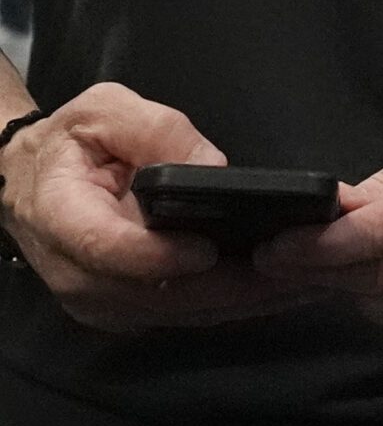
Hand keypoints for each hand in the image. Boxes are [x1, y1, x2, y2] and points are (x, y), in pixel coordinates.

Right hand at [0, 83, 314, 330]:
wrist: (31, 184)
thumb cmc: (72, 142)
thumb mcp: (106, 111)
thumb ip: (155, 130)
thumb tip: (212, 166)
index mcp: (61, 215)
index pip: (105, 247)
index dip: (158, 255)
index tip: (209, 248)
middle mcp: (76, 272)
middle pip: (156, 294)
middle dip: (230, 287)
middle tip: (300, 270)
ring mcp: (100, 300)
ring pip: (177, 313)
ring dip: (244, 303)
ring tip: (308, 281)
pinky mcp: (125, 311)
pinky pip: (183, 315)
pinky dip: (233, 305)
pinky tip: (282, 290)